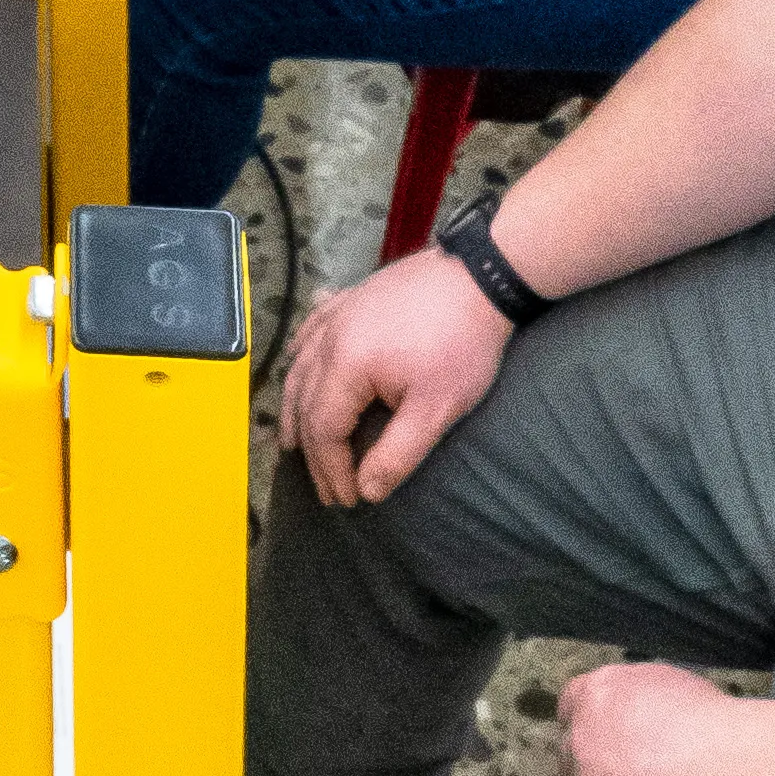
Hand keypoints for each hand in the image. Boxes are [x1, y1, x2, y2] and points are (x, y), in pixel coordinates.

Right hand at [276, 242, 506, 505]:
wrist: (482, 275)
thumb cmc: (462, 344)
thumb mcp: (437, 409)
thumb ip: (397, 454)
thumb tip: (367, 491)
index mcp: (345, 366)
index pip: (324, 430)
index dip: (331, 470)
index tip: (348, 500)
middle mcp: (329, 338)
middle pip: (306, 402)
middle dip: (313, 452)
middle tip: (326, 487)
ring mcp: (338, 313)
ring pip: (300, 367)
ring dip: (295, 408)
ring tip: (292, 441)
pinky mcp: (353, 297)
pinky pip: (311, 329)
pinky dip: (300, 355)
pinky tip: (297, 361)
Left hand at [557, 659, 741, 775]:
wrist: (725, 774)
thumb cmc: (714, 726)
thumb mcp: (671, 685)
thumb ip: (640, 701)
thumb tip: (643, 717)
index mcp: (596, 696)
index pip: (572, 709)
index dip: (593, 729)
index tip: (614, 742)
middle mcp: (579, 742)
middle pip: (574, 761)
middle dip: (599, 775)